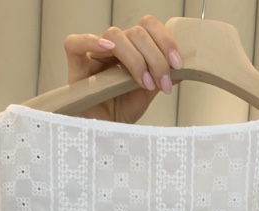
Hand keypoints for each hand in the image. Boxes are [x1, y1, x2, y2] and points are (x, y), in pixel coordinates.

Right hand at [64, 15, 181, 123]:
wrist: (102, 136)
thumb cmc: (119, 115)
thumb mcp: (146, 95)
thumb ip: (161, 78)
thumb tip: (183, 68)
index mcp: (131, 50)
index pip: (148, 28)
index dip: (165, 40)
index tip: (177, 64)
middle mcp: (113, 49)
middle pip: (136, 32)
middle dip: (155, 57)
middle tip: (162, 82)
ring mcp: (93, 55)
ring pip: (115, 36)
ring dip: (136, 58)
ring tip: (144, 83)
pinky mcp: (75, 66)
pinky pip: (75, 44)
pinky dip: (91, 41)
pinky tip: (107, 50)